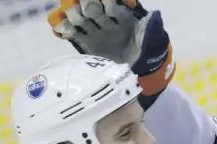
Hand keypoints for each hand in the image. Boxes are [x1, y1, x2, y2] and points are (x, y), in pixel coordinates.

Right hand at [47, 0, 174, 94]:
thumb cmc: (145, 45)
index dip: (105, 1)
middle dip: (88, 5)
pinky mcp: (88, 44)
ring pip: (80, 18)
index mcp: (120, 15)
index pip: (109, 3)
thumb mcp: (152, 34)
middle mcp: (105, 20)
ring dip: (76, 15)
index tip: (105, 3)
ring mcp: (95, 31)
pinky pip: (74, 34)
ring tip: (77, 19)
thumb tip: (153, 15)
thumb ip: (152, 24)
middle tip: (88, 10)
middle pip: (91, 8)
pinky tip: (62, 29)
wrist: (140, 65)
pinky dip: (66, 30)